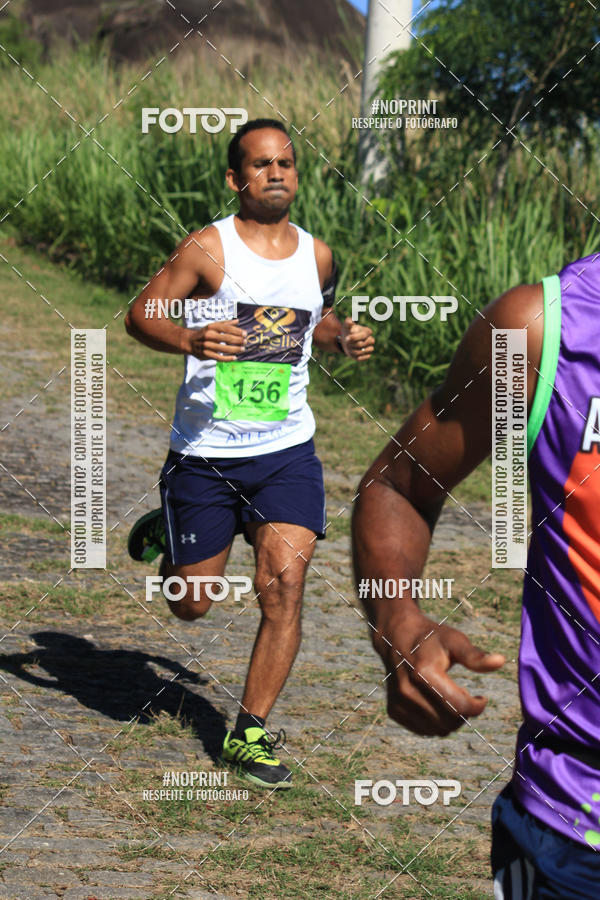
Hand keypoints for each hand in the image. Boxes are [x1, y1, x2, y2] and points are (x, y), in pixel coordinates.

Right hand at [182, 319, 246, 360]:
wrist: (190, 342)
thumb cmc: (204, 333)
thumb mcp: (213, 326)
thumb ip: (225, 324)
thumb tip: (237, 321)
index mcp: (212, 327)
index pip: (227, 328)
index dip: (237, 331)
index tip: (245, 334)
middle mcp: (209, 335)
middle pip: (227, 338)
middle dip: (238, 340)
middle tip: (245, 342)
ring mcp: (207, 345)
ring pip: (224, 348)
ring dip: (235, 349)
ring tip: (243, 349)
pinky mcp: (206, 354)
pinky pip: (219, 357)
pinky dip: (228, 358)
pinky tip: (235, 357)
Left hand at [341, 316, 374, 359]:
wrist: (347, 341)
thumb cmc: (348, 332)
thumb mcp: (346, 326)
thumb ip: (348, 322)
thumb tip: (350, 322)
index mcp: (367, 331)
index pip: (363, 335)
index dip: (354, 337)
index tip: (347, 338)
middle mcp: (370, 339)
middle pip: (361, 344)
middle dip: (352, 344)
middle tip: (347, 343)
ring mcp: (369, 348)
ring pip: (362, 352)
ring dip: (353, 351)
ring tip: (350, 348)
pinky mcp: (367, 355)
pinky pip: (364, 358)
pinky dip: (357, 357)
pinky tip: (353, 354)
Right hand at [376, 610, 504, 735]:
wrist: (397, 638)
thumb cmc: (431, 639)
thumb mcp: (454, 640)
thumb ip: (475, 656)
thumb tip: (501, 661)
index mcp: (423, 673)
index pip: (460, 707)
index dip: (478, 706)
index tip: (482, 697)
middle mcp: (408, 691)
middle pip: (450, 721)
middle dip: (464, 712)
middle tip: (462, 692)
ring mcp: (399, 703)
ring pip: (438, 730)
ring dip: (450, 719)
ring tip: (448, 696)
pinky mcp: (394, 711)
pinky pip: (425, 730)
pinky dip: (435, 721)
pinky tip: (435, 702)